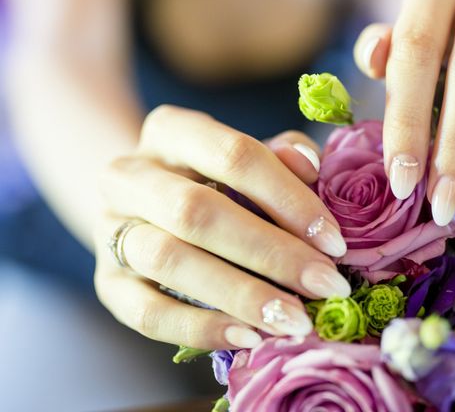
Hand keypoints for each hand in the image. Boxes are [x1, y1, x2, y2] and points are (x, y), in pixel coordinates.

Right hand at [94, 105, 349, 349]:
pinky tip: (249, 337)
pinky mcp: (106, 283)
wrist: (146, 206)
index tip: (335, 241)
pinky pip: (145, 312)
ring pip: (168, 260)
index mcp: (170, 130)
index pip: (233, 154)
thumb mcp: (246, 158)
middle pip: (197, 211)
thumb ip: (280, 156)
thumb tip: (310, 166)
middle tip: (326, 285)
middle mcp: (129, 175)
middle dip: (271, 252)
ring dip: (239, 294)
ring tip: (294, 320)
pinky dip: (200, 328)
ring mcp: (110, 229)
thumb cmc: (213, 180)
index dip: (288, 198)